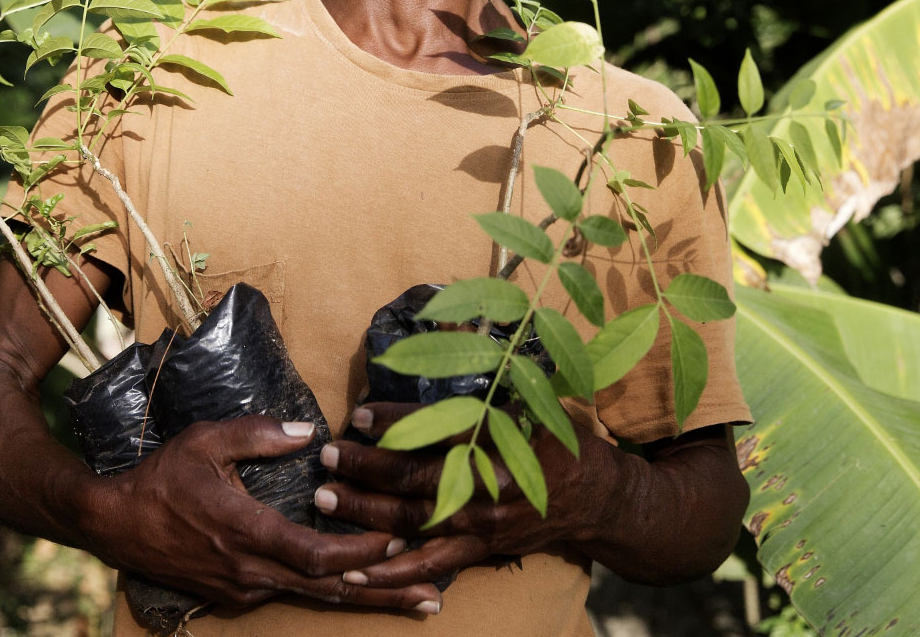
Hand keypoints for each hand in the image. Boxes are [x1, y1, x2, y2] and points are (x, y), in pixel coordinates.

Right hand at [88, 415, 445, 613]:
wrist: (112, 524)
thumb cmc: (160, 478)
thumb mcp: (205, 441)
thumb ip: (258, 434)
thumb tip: (308, 433)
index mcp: (245, 532)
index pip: (316, 556)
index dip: (361, 553)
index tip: (400, 539)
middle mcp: (249, 570)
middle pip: (328, 589)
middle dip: (384, 593)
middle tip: (433, 596)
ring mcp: (243, 587)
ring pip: (314, 596)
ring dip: (364, 597)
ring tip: (413, 600)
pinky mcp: (236, 594)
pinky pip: (292, 593)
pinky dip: (330, 590)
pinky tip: (360, 587)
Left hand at [312, 402, 628, 588]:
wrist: (594, 496)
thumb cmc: (552, 438)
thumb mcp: (528, 401)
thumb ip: (484, 388)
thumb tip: (436, 346)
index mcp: (503, 440)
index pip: (440, 429)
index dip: (395, 421)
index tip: (359, 413)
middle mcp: (491, 485)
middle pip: (416, 478)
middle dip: (365, 467)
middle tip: (327, 455)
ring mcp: (484, 524)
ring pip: (414, 520)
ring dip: (364, 510)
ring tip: (325, 497)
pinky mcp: (482, 551)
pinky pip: (430, 564)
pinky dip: (392, 571)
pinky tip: (354, 573)